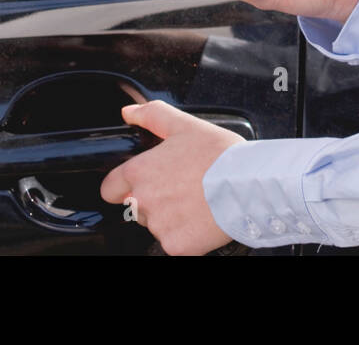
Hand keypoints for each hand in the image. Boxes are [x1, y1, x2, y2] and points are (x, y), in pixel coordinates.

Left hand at [99, 101, 242, 255]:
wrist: (249, 185)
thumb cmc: (219, 154)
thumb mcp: (185, 125)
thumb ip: (152, 115)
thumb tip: (129, 112)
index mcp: (139, 172)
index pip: (110, 188)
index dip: (123, 185)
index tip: (144, 182)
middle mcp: (143, 201)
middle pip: (136, 206)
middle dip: (153, 199)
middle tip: (181, 188)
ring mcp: (159, 226)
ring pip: (156, 225)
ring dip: (170, 217)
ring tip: (196, 202)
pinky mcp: (176, 246)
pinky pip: (174, 243)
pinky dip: (186, 236)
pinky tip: (202, 219)